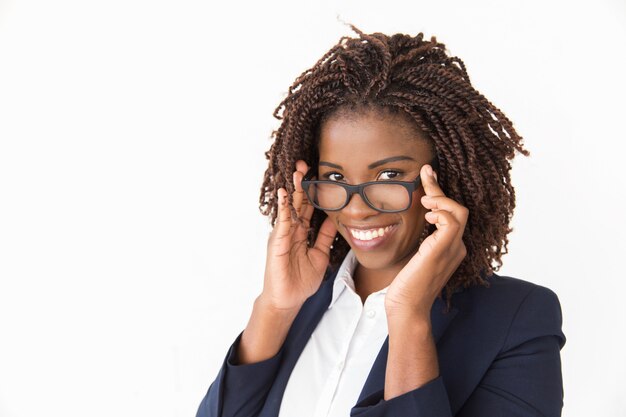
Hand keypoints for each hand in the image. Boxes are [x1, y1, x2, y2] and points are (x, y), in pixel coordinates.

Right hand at [260, 160, 337, 311]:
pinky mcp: (277, 242)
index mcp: (301, 232)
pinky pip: (282, 222)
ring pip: (289, 207)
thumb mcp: (319, 254)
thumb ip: (324, 237)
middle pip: (298, 202)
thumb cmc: (301, 280)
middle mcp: (290, 230)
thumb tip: (334, 219)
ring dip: (294, 189)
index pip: (308, 207)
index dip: (313, 192)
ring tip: (298, 171)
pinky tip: (285, 194)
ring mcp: (282, 234)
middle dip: (302, 183)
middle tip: (306, 163)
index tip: (319, 174)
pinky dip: (284, 207)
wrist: (288, 300)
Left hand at [384, 164, 467, 318]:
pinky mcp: (442, 251)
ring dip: (440, 199)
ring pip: (459, 212)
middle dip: (440, 188)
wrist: (406, 308)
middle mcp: (456, 247)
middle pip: (458, 209)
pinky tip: (427, 215)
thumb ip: (419, 240)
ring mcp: (452, 249)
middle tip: (426, 172)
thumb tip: (412, 220)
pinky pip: (451, 222)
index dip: (441, 194)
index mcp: (450, 248)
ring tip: (424, 199)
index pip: (452, 214)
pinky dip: (441, 212)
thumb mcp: (414, 257)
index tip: (427, 177)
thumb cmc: (406, 286)